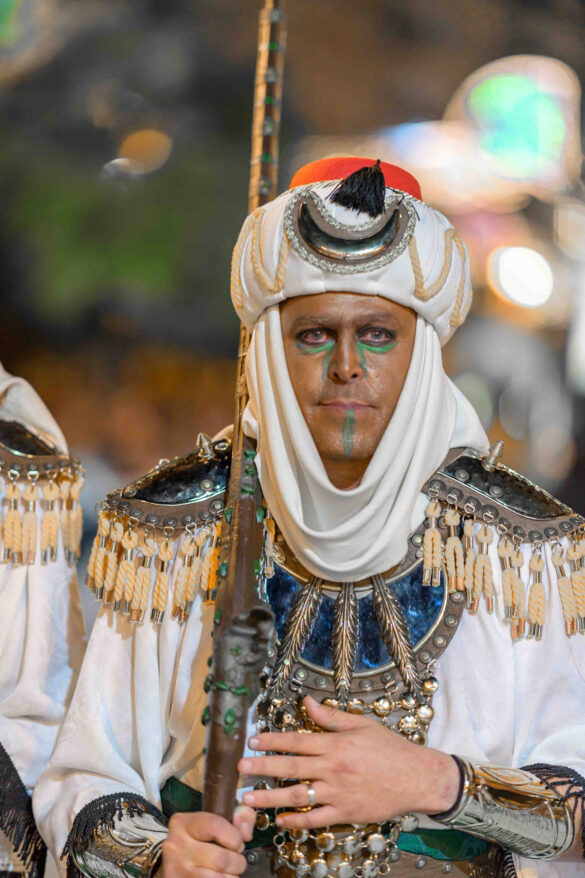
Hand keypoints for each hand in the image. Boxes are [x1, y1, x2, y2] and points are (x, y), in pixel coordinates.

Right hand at [162, 806, 254, 877]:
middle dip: (237, 862)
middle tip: (236, 860)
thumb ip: (239, 816)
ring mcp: (176, 869)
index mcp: (183, 823)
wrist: (179, 858)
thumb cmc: (202, 837)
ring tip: (228, 871)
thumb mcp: (216, 818)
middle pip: (220, 859)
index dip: (235, 838)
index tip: (238, 843)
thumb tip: (246, 832)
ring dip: (230, 877)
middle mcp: (176, 846)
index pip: (216, 826)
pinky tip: (218, 876)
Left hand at [237, 696, 458, 829]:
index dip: (272, 741)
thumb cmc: (391, 749)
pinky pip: (315, 819)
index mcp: (336, 745)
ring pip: (297, 796)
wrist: (417, 778)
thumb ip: (331, 717)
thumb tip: (306, 702)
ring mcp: (338, 793)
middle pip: (290, 768)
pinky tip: (280, 820)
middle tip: (240, 769)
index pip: (296, 741)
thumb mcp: (362, 725)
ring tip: (248, 799)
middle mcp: (333, 768)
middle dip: (262, 768)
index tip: (253, 741)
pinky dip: (296, 821)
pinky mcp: (346, 813)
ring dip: (269, 798)